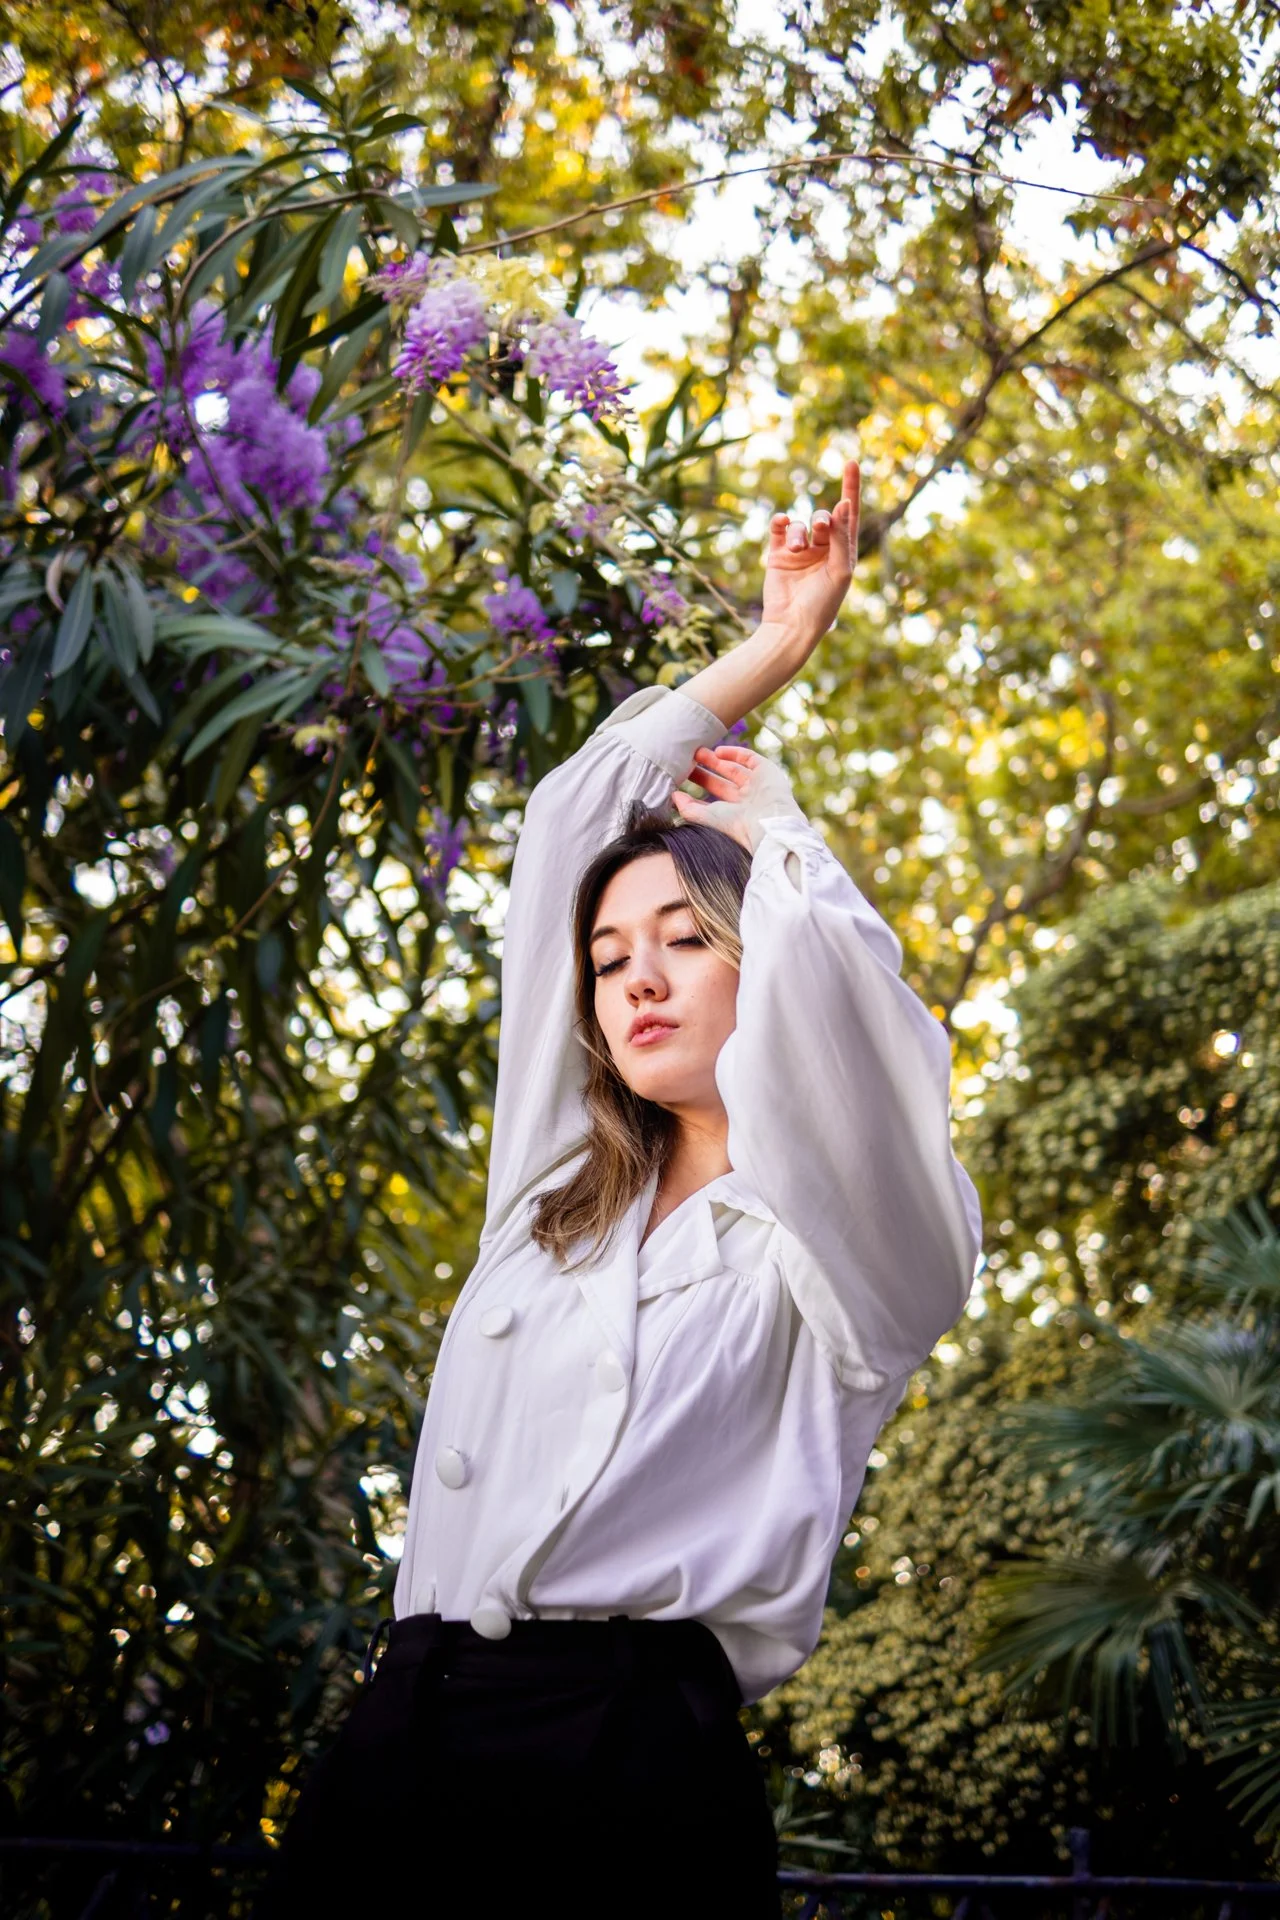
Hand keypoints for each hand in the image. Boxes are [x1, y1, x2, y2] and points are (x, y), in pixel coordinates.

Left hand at [672, 743, 803, 852]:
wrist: (767, 822)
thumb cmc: (737, 825)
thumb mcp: (706, 817)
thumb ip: (687, 808)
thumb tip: (673, 797)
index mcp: (734, 816)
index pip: (712, 802)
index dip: (697, 791)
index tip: (680, 780)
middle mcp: (746, 801)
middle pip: (721, 783)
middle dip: (704, 772)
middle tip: (686, 762)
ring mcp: (757, 786)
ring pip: (733, 769)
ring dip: (715, 760)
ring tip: (697, 752)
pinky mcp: (766, 771)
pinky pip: (749, 759)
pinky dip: (735, 753)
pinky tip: (718, 751)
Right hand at [759, 458, 860, 648]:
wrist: (791, 626)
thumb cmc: (822, 604)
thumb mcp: (840, 570)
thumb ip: (841, 537)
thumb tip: (844, 503)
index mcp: (844, 552)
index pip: (849, 515)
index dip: (851, 488)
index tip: (852, 462)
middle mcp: (823, 549)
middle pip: (824, 517)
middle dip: (823, 520)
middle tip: (821, 530)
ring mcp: (800, 551)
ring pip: (801, 524)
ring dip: (800, 532)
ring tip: (797, 549)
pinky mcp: (778, 554)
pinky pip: (780, 528)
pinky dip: (781, 523)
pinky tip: (782, 525)